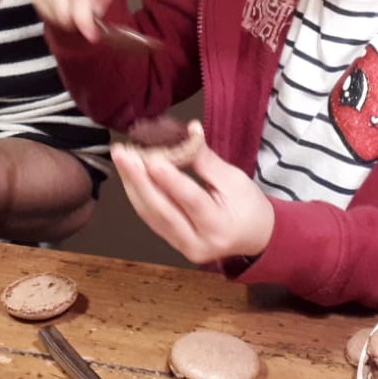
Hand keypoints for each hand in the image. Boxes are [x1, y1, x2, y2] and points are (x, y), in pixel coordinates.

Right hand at [30, 0, 120, 41]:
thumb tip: (96, 9)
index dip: (84, 16)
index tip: (91, 33)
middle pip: (64, 8)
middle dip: (79, 20)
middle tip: (92, 17)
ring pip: (56, 15)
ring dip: (71, 18)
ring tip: (81, 4)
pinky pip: (47, 15)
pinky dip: (60, 17)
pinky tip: (69, 5)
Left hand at [112, 137, 274, 263]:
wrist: (256, 237)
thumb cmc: (249, 206)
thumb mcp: (234, 179)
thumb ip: (206, 159)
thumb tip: (187, 131)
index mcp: (219, 226)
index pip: (191, 200)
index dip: (170, 179)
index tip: (150, 157)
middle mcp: (198, 243)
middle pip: (162, 210)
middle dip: (138, 179)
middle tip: (122, 153)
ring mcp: (183, 247)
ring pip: (150, 215)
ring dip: (132, 185)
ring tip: (121, 158)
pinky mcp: (172, 244)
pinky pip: (151, 218)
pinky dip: (139, 195)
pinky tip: (129, 175)